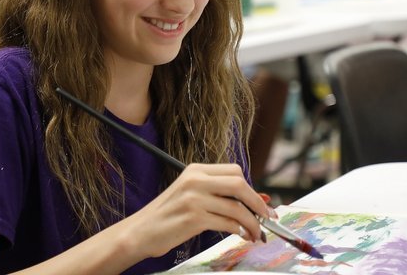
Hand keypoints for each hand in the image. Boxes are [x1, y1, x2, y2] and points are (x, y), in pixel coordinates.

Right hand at [122, 163, 273, 258]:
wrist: (140, 231)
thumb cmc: (166, 216)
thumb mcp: (189, 195)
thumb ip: (217, 194)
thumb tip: (256, 200)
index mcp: (194, 170)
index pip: (234, 171)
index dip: (252, 188)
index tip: (260, 203)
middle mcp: (194, 180)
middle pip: (239, 184)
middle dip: (258, 203)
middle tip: (267, 216)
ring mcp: (194, 199)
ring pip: (237, 207)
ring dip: (253, 223)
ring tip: (256, 233)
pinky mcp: (194, 218)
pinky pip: (228, 223)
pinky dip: (241, 231)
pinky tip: (242, 236)